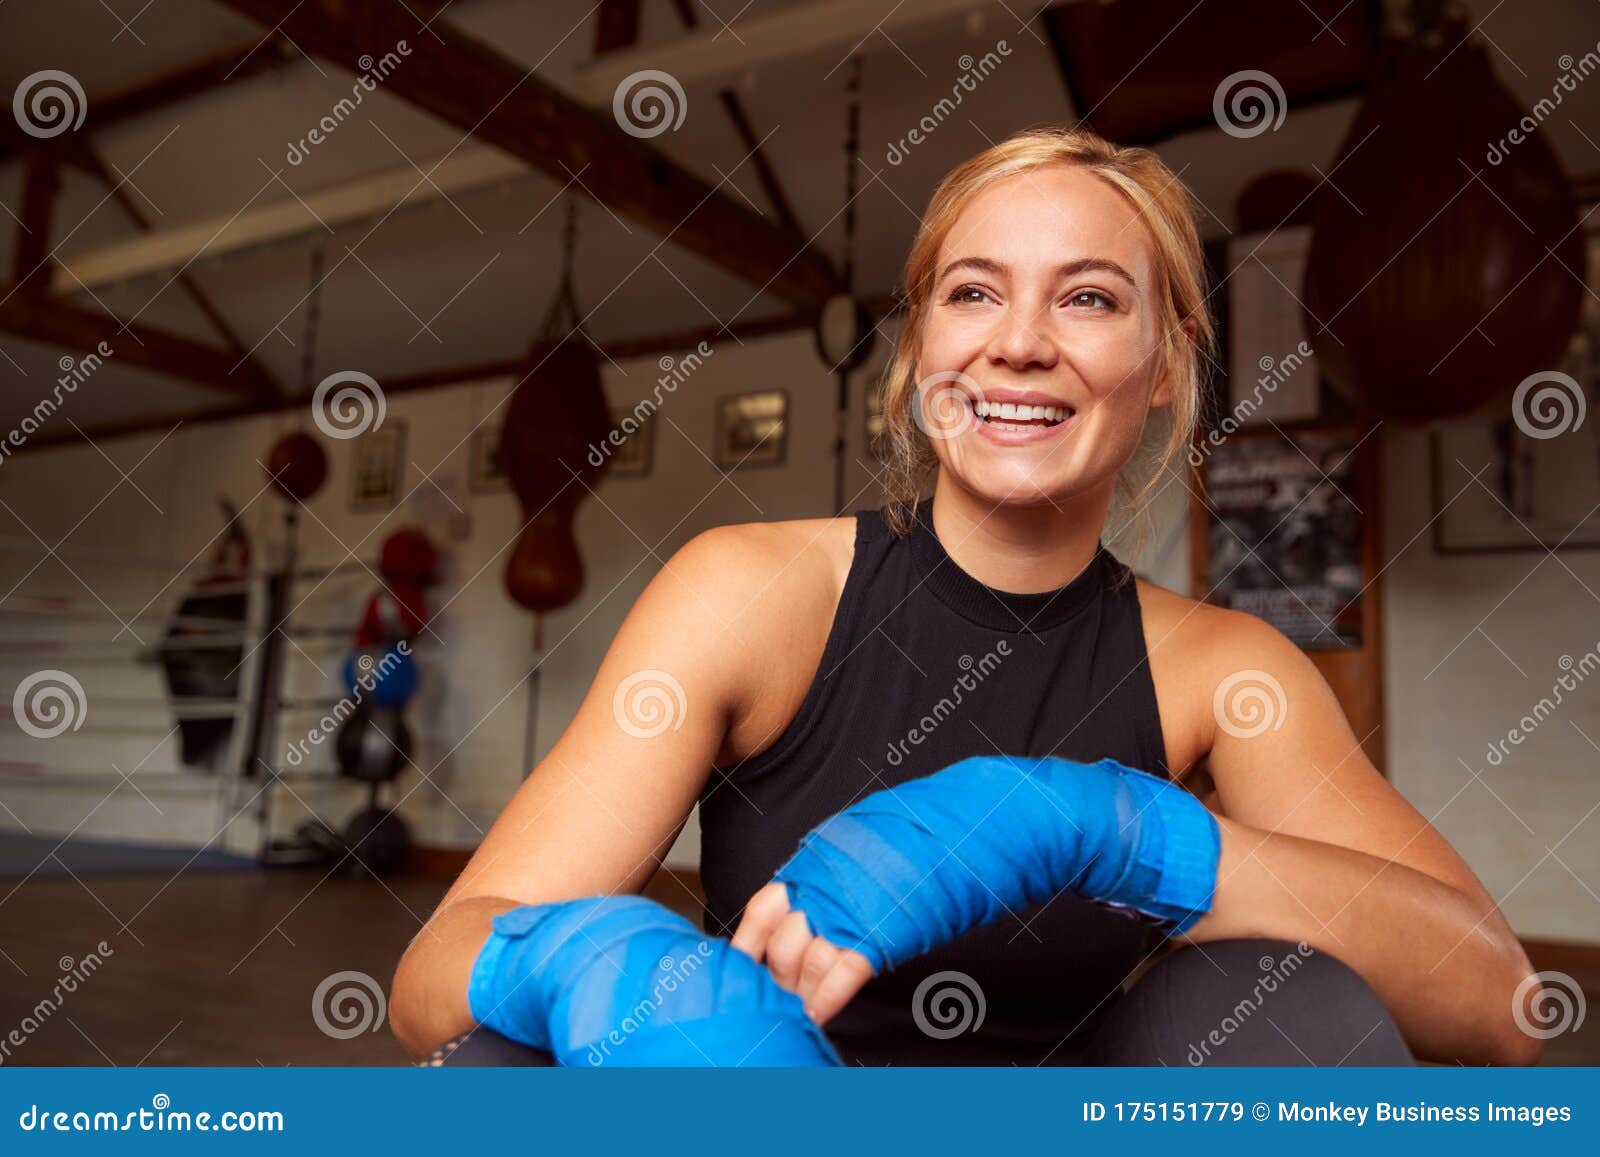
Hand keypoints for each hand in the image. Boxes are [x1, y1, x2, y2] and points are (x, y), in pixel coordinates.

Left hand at [730, 882, 873, 1026]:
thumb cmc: (866, 872)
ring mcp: (845, 920)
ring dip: (802, 995)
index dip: (746, 950)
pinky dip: (827, 999)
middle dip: (779, 981)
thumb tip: (765, 948)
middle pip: (782, 950)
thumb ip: (799, 904)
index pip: (759, 919)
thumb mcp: (825, 876)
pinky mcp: (872, 940)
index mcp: (800, 880)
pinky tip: (816, 1015)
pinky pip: (844, 976)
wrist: (914, 853)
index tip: (737, 974)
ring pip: (811, 966)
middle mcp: (817, 898)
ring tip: (797, 1012)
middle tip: (780, 999)